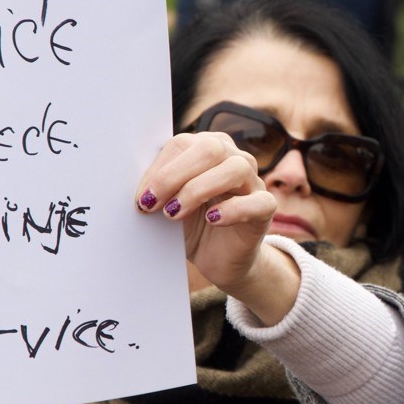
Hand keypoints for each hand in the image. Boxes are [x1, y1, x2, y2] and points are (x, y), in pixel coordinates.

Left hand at [136, 131, 299, 322]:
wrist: (219, 259)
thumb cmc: (192, 225)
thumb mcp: (169, 203)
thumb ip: (158, 189)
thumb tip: (137, 188)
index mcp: (208, 148)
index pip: (182, 144)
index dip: (159, 169)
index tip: (141, 198)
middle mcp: (234, 158)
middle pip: (210, 149)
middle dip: (174, 176)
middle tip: (153, 204)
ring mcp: (253, 182)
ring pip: (234, 169)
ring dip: (198, 190)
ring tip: (174, 214)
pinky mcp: (265, 209)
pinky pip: (257, 202)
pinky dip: (232, 210)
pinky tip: (212, 220)